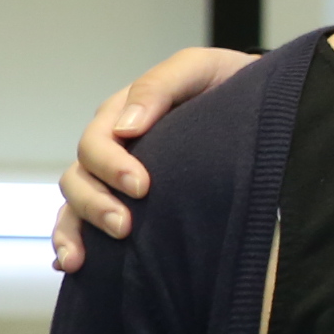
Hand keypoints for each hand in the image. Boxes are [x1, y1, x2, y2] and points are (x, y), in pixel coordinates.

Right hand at [51, 46, 253, 267]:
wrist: (262, 103)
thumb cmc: (230, 83)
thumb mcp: (200, 68)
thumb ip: (161, 85)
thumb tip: (126, 127)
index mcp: (125, 113)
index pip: (98, 141)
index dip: (111, 165)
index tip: (141, 186)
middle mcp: (114, 147)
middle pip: (79, 177)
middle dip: (95, 204)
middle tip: (124, 226)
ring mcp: (116, 176)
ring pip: (75, 203)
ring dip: (76, 231)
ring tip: (84, 259)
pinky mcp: (126, 200)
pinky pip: (83, 222)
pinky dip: (71, 241)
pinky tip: (72, 264)